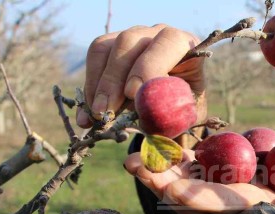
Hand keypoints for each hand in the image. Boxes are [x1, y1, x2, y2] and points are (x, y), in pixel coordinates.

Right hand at [76, 24, 206, 127]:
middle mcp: (157, 33)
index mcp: (185, 44)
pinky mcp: (111, 45)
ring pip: (105, 48)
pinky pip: (94, 57)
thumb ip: (171, 115)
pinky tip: (89, 114)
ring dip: (97, 84)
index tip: (133, 94)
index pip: (167, 42)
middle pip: (128, 42)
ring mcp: (132, 36)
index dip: (148, 67)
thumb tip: (145, 119)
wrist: (175, 104)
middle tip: (107, 112)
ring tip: (97, 115)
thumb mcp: (185, 114)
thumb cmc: (184, 107)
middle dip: (114, 79)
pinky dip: (89, 87)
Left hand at [124, 150, 274, 213]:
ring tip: (132, 154)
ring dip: (158, 166)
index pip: (225, 205)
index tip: (176, 190)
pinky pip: (187, 159)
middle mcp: (228, 201)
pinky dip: (168, 150)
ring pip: (183, 176)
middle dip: (163, 182)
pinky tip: (148, 136)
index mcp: (253, 209)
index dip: (201, 198)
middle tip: (135, 166)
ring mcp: (217, 184)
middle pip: (190, 195)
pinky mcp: (213, 168)